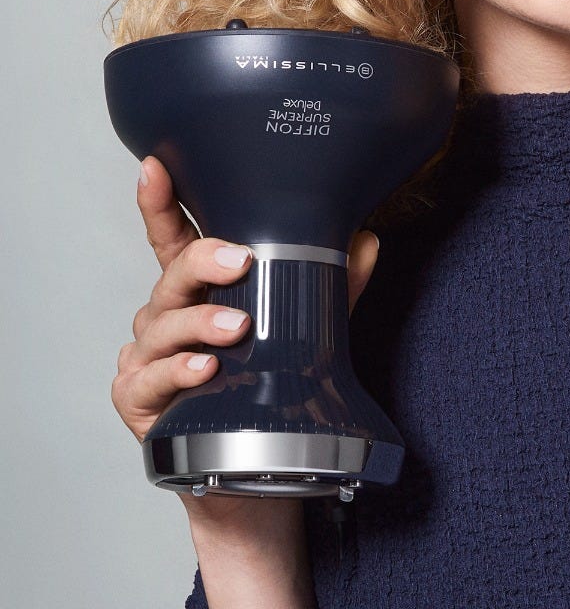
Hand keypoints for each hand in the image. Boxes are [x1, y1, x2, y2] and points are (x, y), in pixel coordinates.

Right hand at [111, 154, 379, 467]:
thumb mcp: (305, 326)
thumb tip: (367, 239)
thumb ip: (331, 284)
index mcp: (200, 287)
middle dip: (203, 261)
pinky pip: (151, 379)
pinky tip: (205, 371)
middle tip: (239, 259)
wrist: (253, 465)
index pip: (176, 237)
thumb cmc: (267, 382)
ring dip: (199, 324)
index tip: (155, 167)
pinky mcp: (139, 399)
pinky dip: (178, 372)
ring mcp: (148, 356)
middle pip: (173, 274)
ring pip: (161, 326)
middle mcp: (167, 314)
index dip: (161, 202)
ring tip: (236, 330)